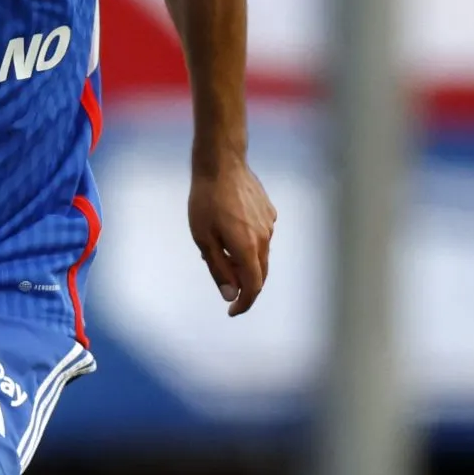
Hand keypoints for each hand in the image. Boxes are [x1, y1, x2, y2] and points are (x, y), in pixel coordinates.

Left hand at [187, 154, 275, 316]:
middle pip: (260, 274)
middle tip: (228, 289)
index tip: (232, 312)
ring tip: (221, 252)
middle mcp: (264, 239)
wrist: (221, 163)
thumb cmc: (206, 201)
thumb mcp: (204, 239)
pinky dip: (250, 244)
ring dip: (245, 263)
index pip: (253, 287)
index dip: (244, 303)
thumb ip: (219, 269)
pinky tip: (231, 231)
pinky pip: (262, 237)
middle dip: (246, 287)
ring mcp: (269, 224)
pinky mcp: (269, 212)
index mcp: (247, 248)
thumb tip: (231, 295)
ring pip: (261, 255)